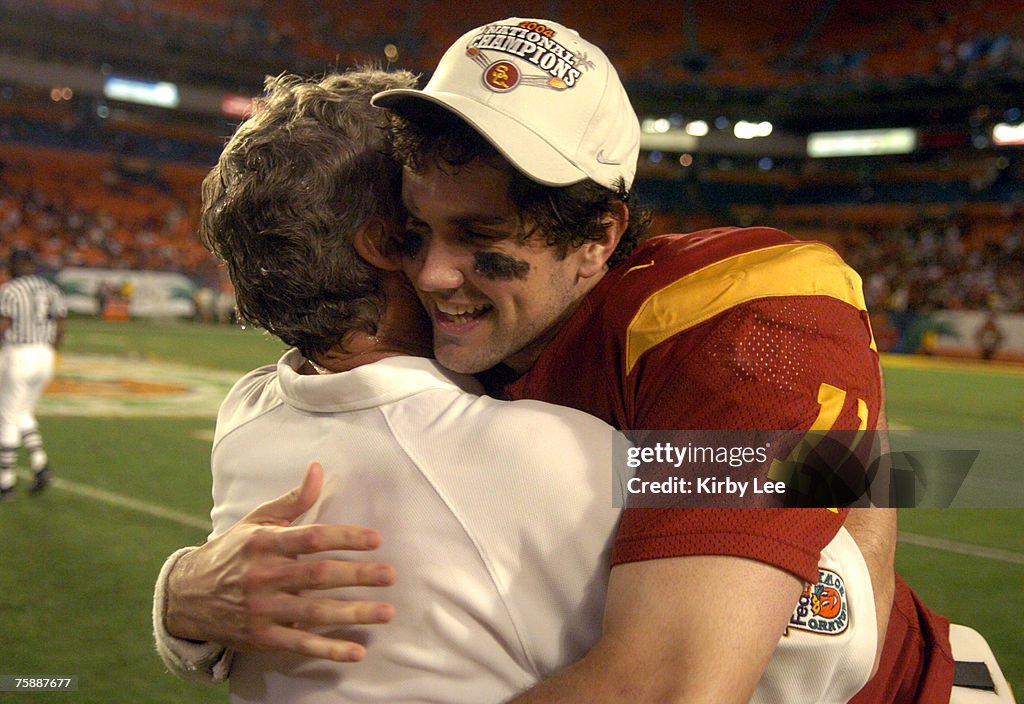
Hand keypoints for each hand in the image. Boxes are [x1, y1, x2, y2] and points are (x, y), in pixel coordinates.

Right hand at [164, 462, 395, 661]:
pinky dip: (328, 650)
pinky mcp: (262, 636)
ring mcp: (263, 609)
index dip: (344, 537)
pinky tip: (356, 652)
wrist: (186, 595)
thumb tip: (319, 469)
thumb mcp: (257, 521)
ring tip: (386, 611)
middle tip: (390, 574)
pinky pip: (300, 644)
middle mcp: (264, 576)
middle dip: (357, 575)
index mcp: (265, 543)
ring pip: (314, 612)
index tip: (376, 539)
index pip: (311, 538)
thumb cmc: (232, 552)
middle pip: (318, 575)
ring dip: (353, 613)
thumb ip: (293, 500)